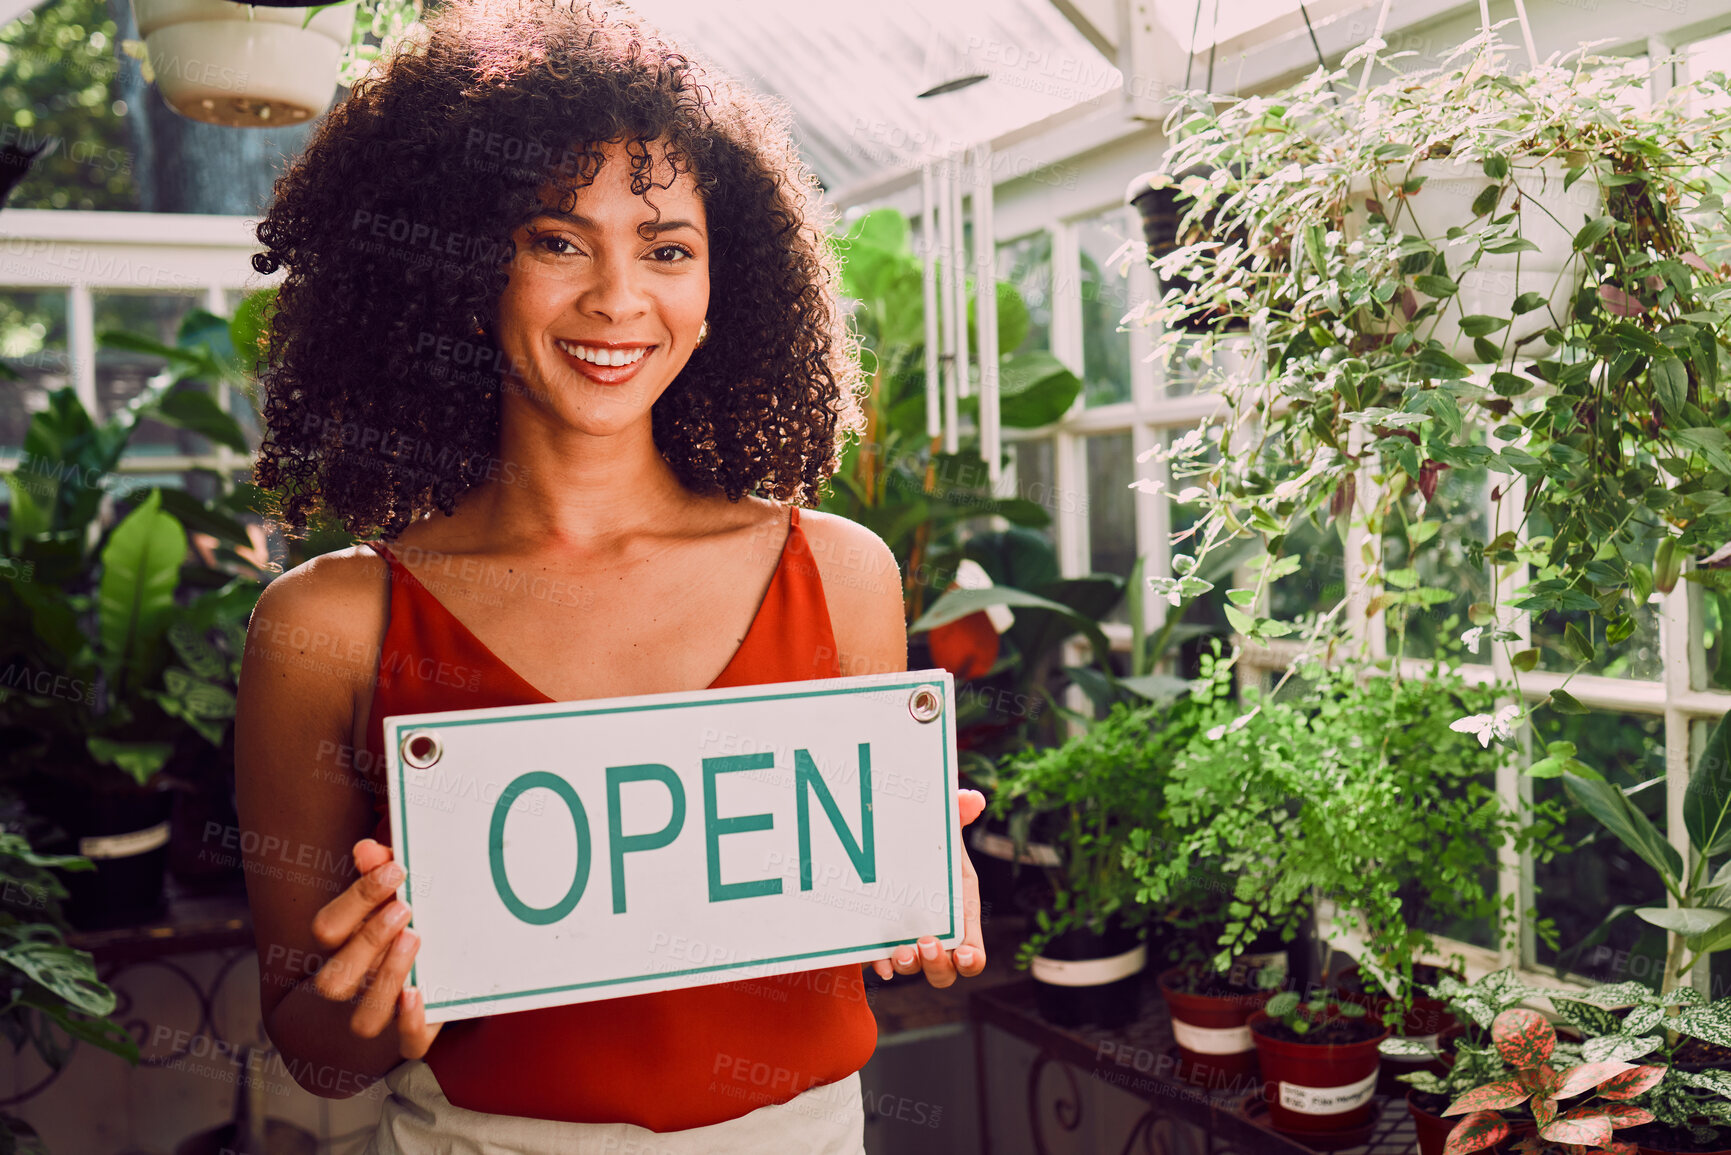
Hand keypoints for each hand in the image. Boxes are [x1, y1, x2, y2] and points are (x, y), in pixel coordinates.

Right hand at [305, 838, 441, 1059]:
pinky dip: (413, 1024)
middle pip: (336, 977)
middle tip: (405, 907)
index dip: (358, 898)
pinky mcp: (411, 1038)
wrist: (390, 1001)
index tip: (396, 871)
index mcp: (335, 952)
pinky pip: (409, 1044)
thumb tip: (368, 848)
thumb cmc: (389, 936)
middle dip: (369, 939)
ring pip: (365, 1017)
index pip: (327, 929)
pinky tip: (420, 993)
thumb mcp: (384, 903)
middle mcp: (348, 989)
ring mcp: (376, 1018)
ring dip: (387, 979)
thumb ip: (377, 874)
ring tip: (414, 939)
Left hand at [870, 789, 985, 987]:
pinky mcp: (881, 942)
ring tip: (899, 949)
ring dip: (910, 966)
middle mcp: (938, 936)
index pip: (973, 952)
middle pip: (945, 971)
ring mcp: (909, 943)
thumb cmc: (926, 846)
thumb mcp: (941, 830)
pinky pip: (883, 965)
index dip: (972, 959)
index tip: (964, 953)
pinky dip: (882, 967)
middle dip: (937, 965)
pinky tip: (879, 963)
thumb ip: (956, 814)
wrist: (886, 847)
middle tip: (925, 942)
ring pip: (915, 970)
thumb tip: (973, 798)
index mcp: (960, 915)